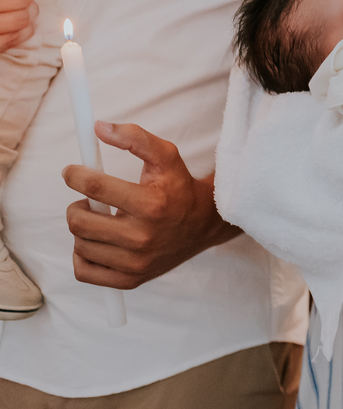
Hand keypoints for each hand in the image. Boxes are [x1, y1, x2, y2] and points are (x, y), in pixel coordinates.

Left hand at [62, 121, 239, 288]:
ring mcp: (136, 262)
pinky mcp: (130, 280)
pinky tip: (100, 242)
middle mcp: (143, 237)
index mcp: (151, 204)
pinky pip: (84, 271)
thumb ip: (135, 137)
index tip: (72, 172)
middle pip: (79, 221)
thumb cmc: (179, 187)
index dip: (74, 175)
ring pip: (80, 244)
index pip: (94, 187)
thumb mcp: (166, 155)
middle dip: (77, 206)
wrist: (204, 225)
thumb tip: (98, 128)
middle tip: (89, 201)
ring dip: (84, 229)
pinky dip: (83, 255)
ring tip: (101, 220)